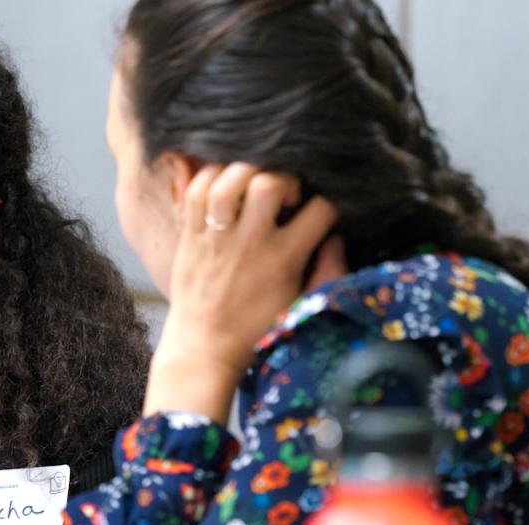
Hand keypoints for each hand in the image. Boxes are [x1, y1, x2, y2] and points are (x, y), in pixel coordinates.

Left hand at [145, 163, 341, 421]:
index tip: (323, 210)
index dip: (330, 203)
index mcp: (282, 259)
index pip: (320, 209)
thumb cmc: (257, 327)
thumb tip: (337, 237)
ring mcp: (216, 237)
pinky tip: (225, 188)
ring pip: (229, 180)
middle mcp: (248, 243)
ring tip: (252, 188)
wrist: (205, 347)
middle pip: (268, 182)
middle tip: (284, 197)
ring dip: (246, 173)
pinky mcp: (190, 235)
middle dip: (284, 178)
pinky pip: (196, 189)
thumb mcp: (302, 305)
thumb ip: (328, 271)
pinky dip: (211, 178)